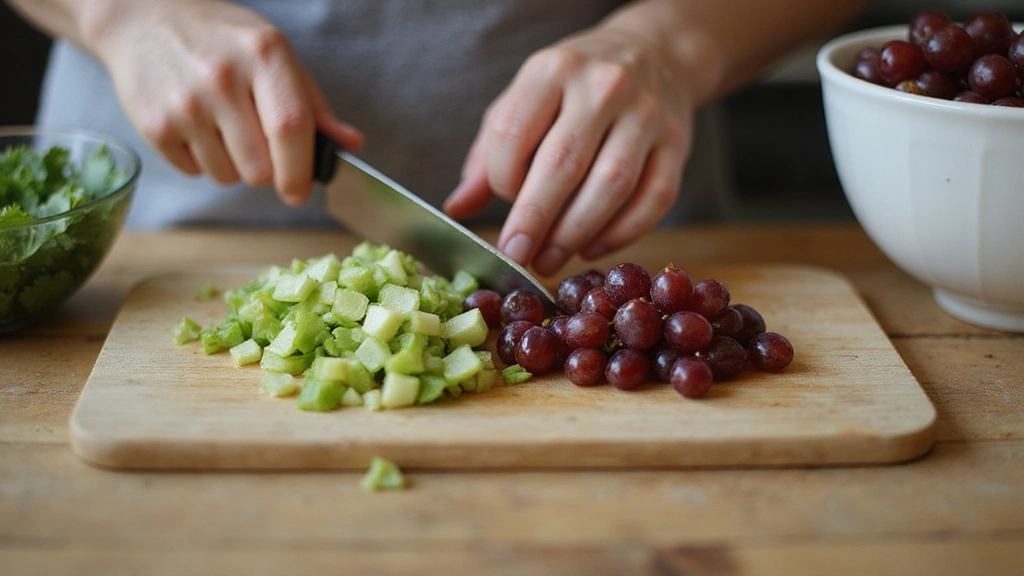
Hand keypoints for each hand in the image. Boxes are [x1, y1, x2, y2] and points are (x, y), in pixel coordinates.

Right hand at [89, 0, 362, 204]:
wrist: (143, 17)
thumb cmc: (221, 39)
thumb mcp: (274, 53)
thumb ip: (314, 104)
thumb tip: (349, 144)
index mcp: (264, 55)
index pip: (291, 127)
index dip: (300, 171)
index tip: (300, 192)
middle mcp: (222, 78)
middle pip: (260, 168)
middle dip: (267, 170)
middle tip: (257, 142)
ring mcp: (184, 104)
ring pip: (228, 177)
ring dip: (233, 165)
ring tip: (222, 126)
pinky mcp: (154, 126)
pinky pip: (195, 172)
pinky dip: (202, 160)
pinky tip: (195, 124)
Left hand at [443, 27, 694, 276]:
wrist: (657, 53)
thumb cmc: (575, 87)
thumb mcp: (525, 101)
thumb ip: (489, 154)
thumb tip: (457, 209)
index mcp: (552, 71)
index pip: (513, 132)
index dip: (500, 178)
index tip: (501, 203)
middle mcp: (602, 87)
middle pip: (563, 163)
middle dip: (535, 220)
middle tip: (517, 257)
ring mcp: (646, 114)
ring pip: (612, 185)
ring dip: (575, 233)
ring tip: (549, 261)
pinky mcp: (677, 143)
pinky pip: (654, 198)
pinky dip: (622, 233)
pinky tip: (591, 248)